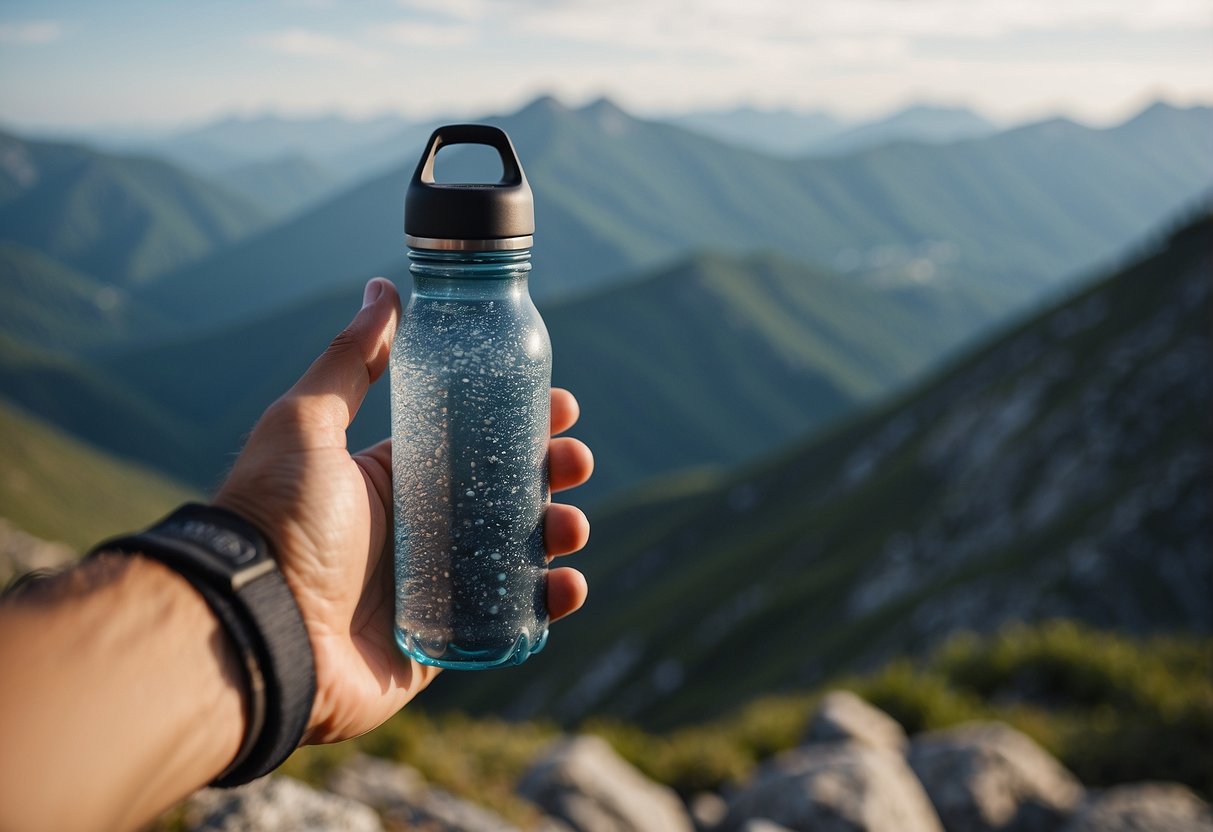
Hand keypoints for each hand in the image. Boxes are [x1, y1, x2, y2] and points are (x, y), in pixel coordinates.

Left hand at [214, 277, 592, 744]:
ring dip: (558, 534)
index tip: (561, 406)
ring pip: (518, 554)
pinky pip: (510, 620)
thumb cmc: (276, 517)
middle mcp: (418, 528)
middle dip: (552, 473)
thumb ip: (350, 358)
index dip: (523, 421)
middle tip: (575, 462)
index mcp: (395, 478)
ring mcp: (436, 587)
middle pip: (508, 494)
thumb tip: (384, 287)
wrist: (254, 626)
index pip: (476, 441)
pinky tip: (566, 585)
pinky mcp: (445, 641)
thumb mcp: (307, 421)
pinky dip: (548, 604)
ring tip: (569, 526)